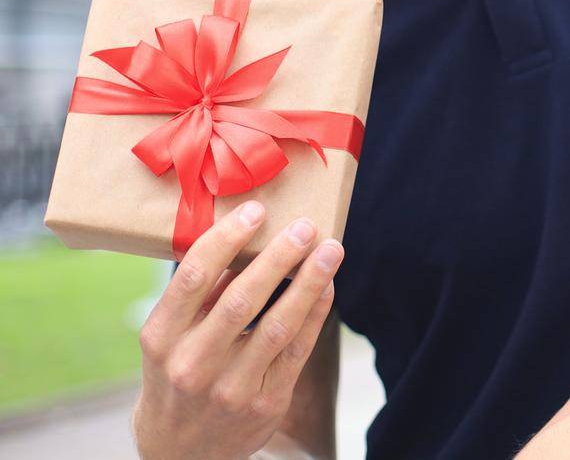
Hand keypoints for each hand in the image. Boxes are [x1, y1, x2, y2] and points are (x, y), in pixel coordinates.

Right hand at [132, 202, 342, 459]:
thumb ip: (199, 294)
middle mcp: (192, 364)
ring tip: (330, 249)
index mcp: (161, 338)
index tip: (256, 211)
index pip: (193, 278)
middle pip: (241, 300)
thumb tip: (242, 236)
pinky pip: (298, 349)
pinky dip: (316, 312)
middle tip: (304, 225)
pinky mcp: (265, 402)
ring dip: (309, 282)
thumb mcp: (168, 338)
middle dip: (278, 257)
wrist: (180, 450)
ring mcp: (230, 387)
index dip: (226, 240)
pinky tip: (328, 285)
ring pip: (278, 325)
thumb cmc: (177, 375)